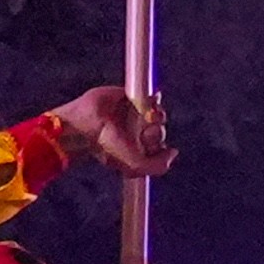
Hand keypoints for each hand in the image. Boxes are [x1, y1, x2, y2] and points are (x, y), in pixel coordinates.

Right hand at [47, 83, 177, 181]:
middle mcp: (137, 132)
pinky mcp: (131, 97)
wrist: (89, 126)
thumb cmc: (106, 148)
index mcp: (137, 148)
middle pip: (160, 129)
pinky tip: (148, 103)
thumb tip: (174, 152)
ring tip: (144, 116)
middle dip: (156, 130)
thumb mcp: (134, 167)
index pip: (159, 146)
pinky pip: (151, 97)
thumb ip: (158, 166)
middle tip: (143, 131)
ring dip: (158, 114)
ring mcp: (135, 114)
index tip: (146, 143)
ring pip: (159, 113)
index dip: (158, 145)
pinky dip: (154, 99)